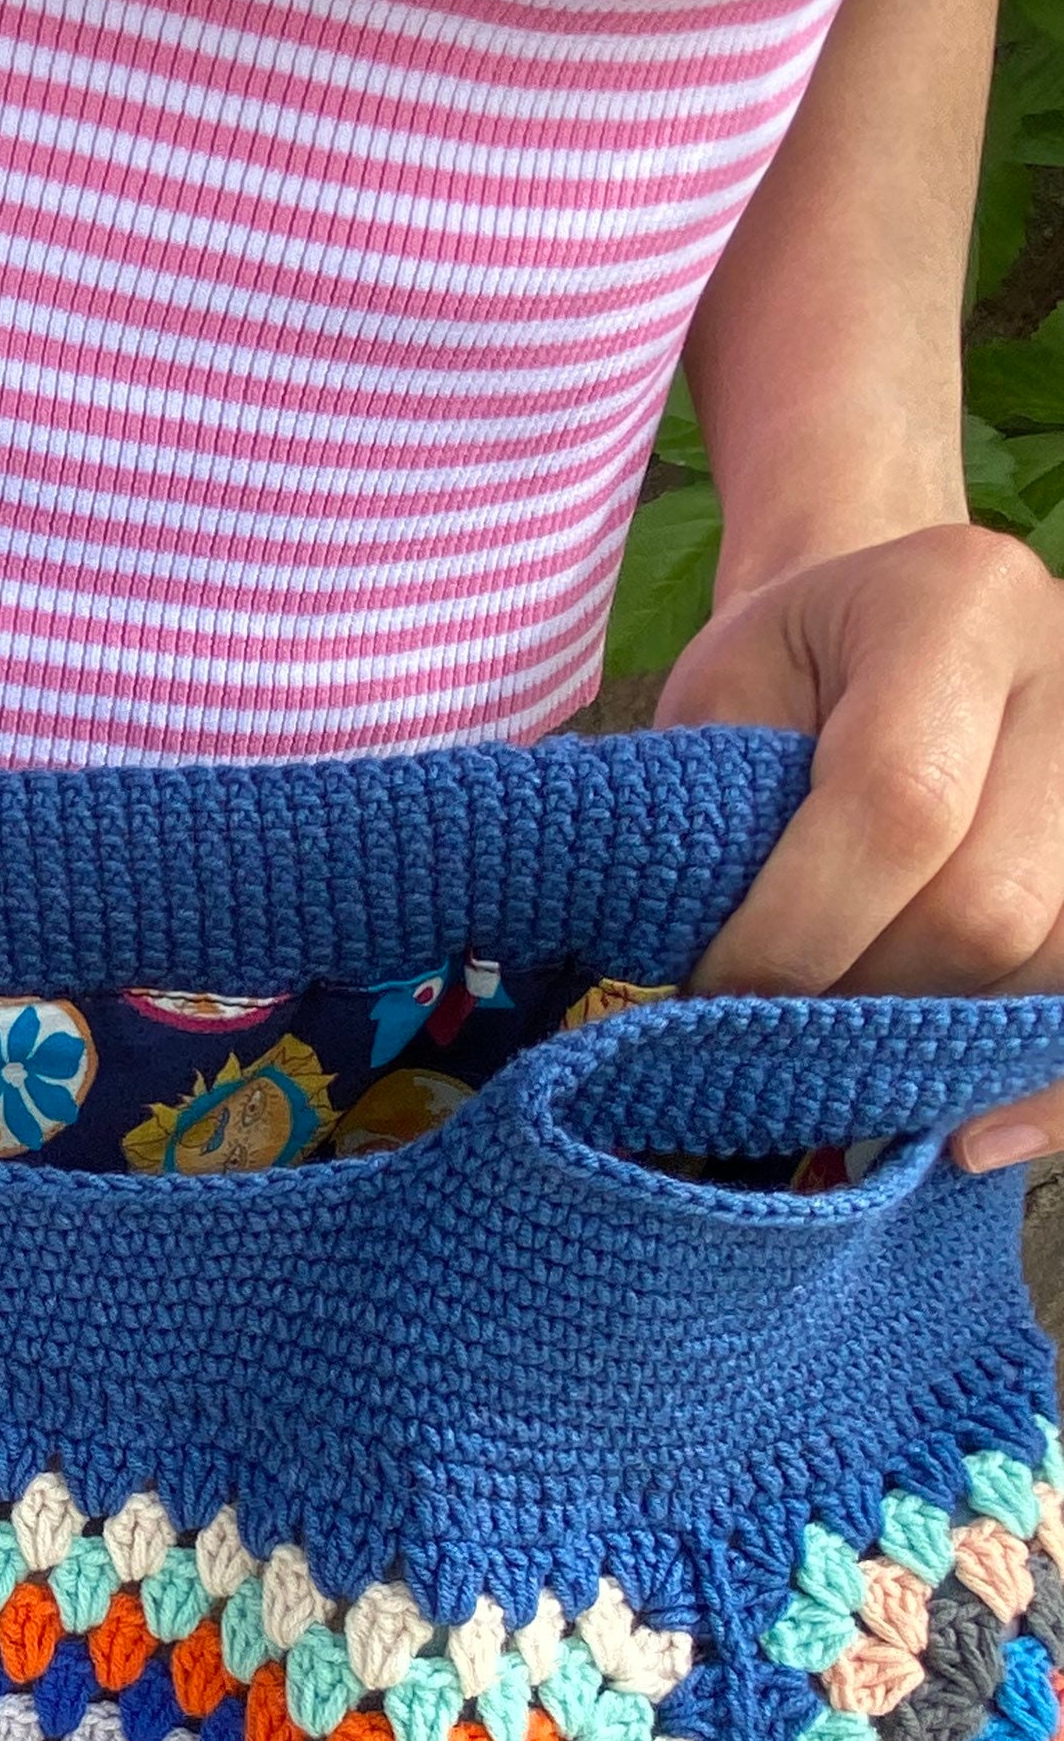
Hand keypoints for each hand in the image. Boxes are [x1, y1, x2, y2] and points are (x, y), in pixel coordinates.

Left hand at [659, 522, 1063, 1170]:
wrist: (881, 622)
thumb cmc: (786, 674)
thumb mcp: (725, 700)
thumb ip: (722, 826)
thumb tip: (718, 1006)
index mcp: (957, 604)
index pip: (898, 806)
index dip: (797, 933)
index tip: (712, 997)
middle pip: (992, 905)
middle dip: (862, 997)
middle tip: (769, 1031)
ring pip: (1053, 961)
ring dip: (935, 1042)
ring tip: (842, 1056)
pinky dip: (1041, 1081)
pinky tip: (970, 1136)